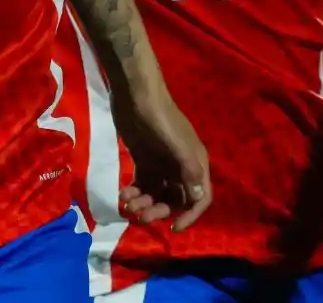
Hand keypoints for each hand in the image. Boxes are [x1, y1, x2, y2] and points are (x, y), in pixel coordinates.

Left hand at [114, 89, 211, 231]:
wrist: (135, 93)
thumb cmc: (159, 117)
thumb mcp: (175, 144)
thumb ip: (188, 170)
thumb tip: (197, 198)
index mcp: (195, 163)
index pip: (200, 198)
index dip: (190, 215)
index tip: (174, 228)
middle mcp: (181, 166)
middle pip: (175, 199)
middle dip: (159, 210)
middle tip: (141, 216)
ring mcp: (161, 163)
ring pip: (157, 193)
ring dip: (144, 203)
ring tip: (127, 203)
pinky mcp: (144, 159)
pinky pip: (142, 184)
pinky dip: (134, 192)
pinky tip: (122, 194)